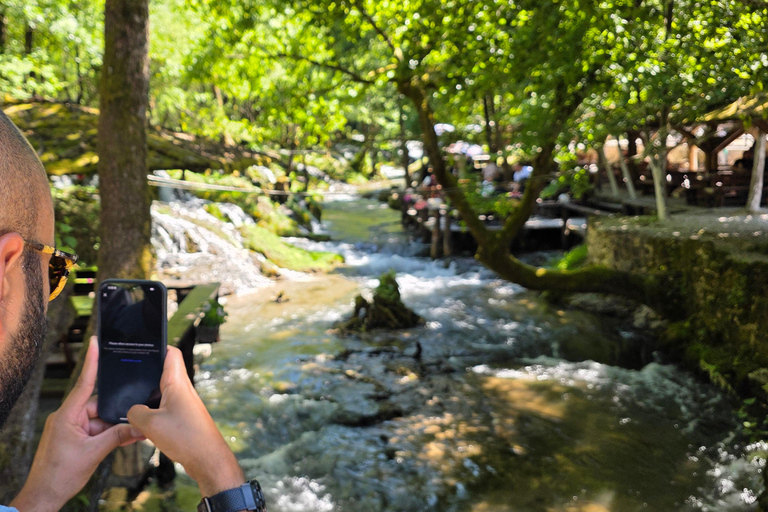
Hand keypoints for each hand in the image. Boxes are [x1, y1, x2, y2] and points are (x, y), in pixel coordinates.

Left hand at [11, 338, 143, 511]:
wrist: (43, 497)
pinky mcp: (73, 439)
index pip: (84, 383)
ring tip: (131, 434)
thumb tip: (140, 427)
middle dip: (116, 413)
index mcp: (67, 415)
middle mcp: (67, 418)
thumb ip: (118, 437)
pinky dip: (107, 436)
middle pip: (98, 405)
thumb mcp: (94, 453)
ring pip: (99, 419)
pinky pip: (95, 431)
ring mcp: (70, 429)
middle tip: (136, 417)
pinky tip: (122, 440)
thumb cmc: (60, 476)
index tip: (95, 343)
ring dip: (113, 428)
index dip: (91, 362)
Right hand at [127, 346, 243, 496]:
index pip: (171, 353)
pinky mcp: (183, 418)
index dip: (158, 346)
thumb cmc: (185, 438)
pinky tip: (138, 425)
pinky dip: (151, 414)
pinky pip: (163, 409)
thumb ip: (134, 413)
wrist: (207, 459)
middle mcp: (182, 390)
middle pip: (163, 373)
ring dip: (146, 398)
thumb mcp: (150, 424)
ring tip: (127, 403)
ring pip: (161, 394)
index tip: (141, 345)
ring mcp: (184, 404)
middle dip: (145, 374)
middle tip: (125, 376)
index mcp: (177, 383)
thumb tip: (131, 411)